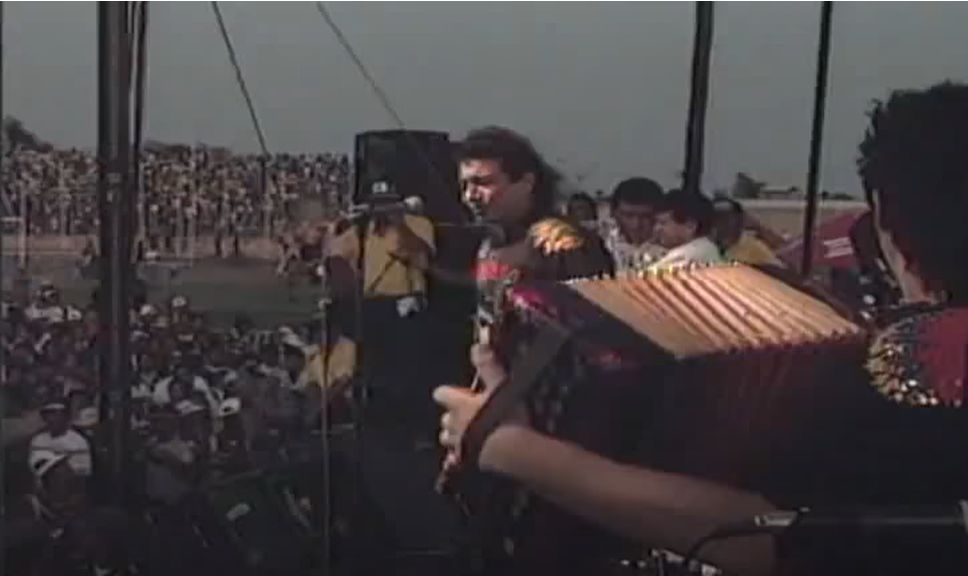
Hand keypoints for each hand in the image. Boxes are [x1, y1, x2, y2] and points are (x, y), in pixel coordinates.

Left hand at [433, 343, 525, 470]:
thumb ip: (487, 366)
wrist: (512, 452)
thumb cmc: (506, 415)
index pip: (442, 394)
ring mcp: (459, 447)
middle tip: (469, 415)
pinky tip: (464, 461)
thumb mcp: (500, 385)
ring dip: (455, 437)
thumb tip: (477, 344)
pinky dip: (458, 460)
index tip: (456, 393)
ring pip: (448, 440)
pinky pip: (455, 462)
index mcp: (459, 405)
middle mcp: (454, 426)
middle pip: (445, 420)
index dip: (448, 394)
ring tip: (469, 436)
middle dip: (453, 418)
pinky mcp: (467, 465)